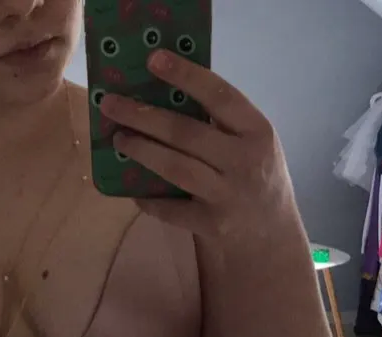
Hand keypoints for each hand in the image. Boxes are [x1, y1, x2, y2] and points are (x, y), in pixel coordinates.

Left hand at [99, 49, 295, 238]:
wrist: (270, 232)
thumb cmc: (253, 175)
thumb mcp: (251, 142)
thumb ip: (221, 122)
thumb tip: (161, 94)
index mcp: (256, 131)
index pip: (220, 96)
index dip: (186, 76)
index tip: (154, 59)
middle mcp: (244, 161)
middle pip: (186, 132)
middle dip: (143, 116)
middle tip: (111, 104)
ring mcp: (227, 195)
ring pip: (175, 168)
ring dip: (141, 151)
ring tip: (118, 139)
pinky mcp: (211, 224)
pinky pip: (170, 209)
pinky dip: (148, 199)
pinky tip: (131, 189)